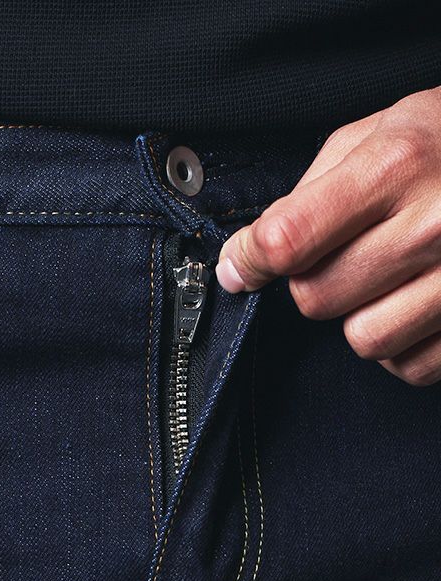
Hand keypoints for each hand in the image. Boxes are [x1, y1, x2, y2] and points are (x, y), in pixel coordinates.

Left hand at [215, 86, 440, 385]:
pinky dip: (403, 344)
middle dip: (313, 281)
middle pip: (316, 297)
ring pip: (362, 339)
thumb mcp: (380, 132)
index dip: (250, 259)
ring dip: (360, 316)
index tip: (242, 266)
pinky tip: (417, 302)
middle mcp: (434, 224)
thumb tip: (248, 254)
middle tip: (343, 255)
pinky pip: (409, 366)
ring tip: (386, 279)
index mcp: (397, 166)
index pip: (288, 239)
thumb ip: (311, 190)